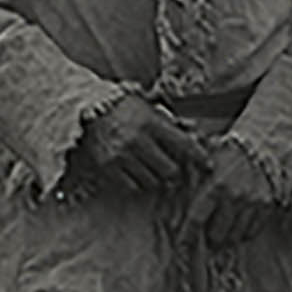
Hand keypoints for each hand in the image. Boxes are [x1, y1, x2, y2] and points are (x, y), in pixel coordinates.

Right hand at [76, 96, 208, 192]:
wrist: (85, 108)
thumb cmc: (122, 105)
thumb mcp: (148, 105)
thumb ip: (171, 121)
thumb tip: (195, 134)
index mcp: (150, 122)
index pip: (183, 145)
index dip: (199, 157)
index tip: (207, 165)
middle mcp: (137, 140)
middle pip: (170, 170)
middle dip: (175, 170)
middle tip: (175, 167)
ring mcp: (121, 156)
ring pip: (152, 180)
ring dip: (156, 176)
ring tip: (153, 166)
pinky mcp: (108, 167)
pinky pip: (132, 185)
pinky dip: (138, 181)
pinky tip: (137, 170)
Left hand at [185, 138, 277, 247]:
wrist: (257, 146)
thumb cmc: (223, 156)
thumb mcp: (201, 164)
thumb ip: (185, 187)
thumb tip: (171, 219)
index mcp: (215, 185)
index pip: (196, 220)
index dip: (187, 237)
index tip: (181, 247)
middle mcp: (236, 196)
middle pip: (216, 235)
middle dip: (208, 239)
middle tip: (203, 237)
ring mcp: (253, 202)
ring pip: (235, 238)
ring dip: (224, 238)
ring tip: (218, 233)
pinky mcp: (266, 206)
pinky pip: (251, 233)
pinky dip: (241, 234)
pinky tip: (234, 225)